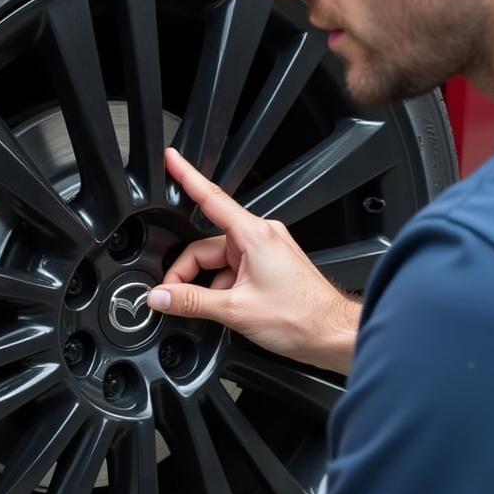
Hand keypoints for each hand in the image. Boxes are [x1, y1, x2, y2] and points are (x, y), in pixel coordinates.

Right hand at [149, 149, 360, 373]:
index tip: (172, 159)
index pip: (210, 198)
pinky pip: (232, 270)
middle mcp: (260, 236)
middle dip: (187, 274)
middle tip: (173, 298)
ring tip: (208, 311)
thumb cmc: (301, 316)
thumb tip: (161, 296)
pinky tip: (224, 309)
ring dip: (206, 286)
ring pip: (217, 262)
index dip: (186, 176)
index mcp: (254, 235)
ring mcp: (265, 251)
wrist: (331, 334)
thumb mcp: (237, 310)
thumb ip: (191, 302)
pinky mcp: (268, 266)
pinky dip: (221, 289)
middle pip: (205, 246)